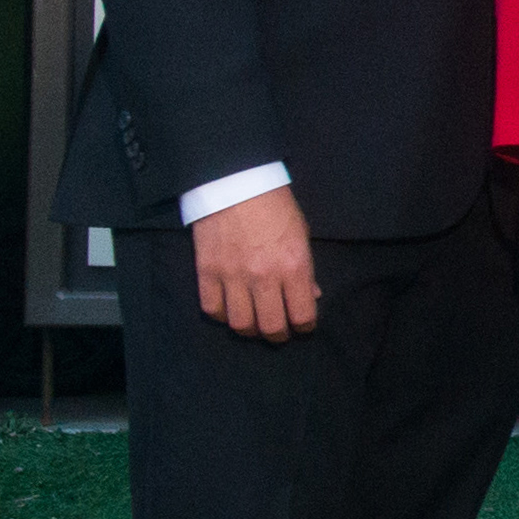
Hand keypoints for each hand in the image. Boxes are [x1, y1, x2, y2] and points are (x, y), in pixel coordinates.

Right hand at [190, 191, 320, 341]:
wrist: (235, 182)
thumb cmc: (275, 206)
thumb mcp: (302, 234)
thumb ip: (306, 269)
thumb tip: (311, 295)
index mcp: (294, 265)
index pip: (302, 315)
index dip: (305, 327)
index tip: (303, 326)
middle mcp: (264, 276)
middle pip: (270, 327)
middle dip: (278, 335)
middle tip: (279, 332)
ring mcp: (232, 276)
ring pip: (239, 323)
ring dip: (249, 329)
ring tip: (254, 323)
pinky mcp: (206, 271)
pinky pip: (212, 308)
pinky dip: (221, 315)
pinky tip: (229, 309)